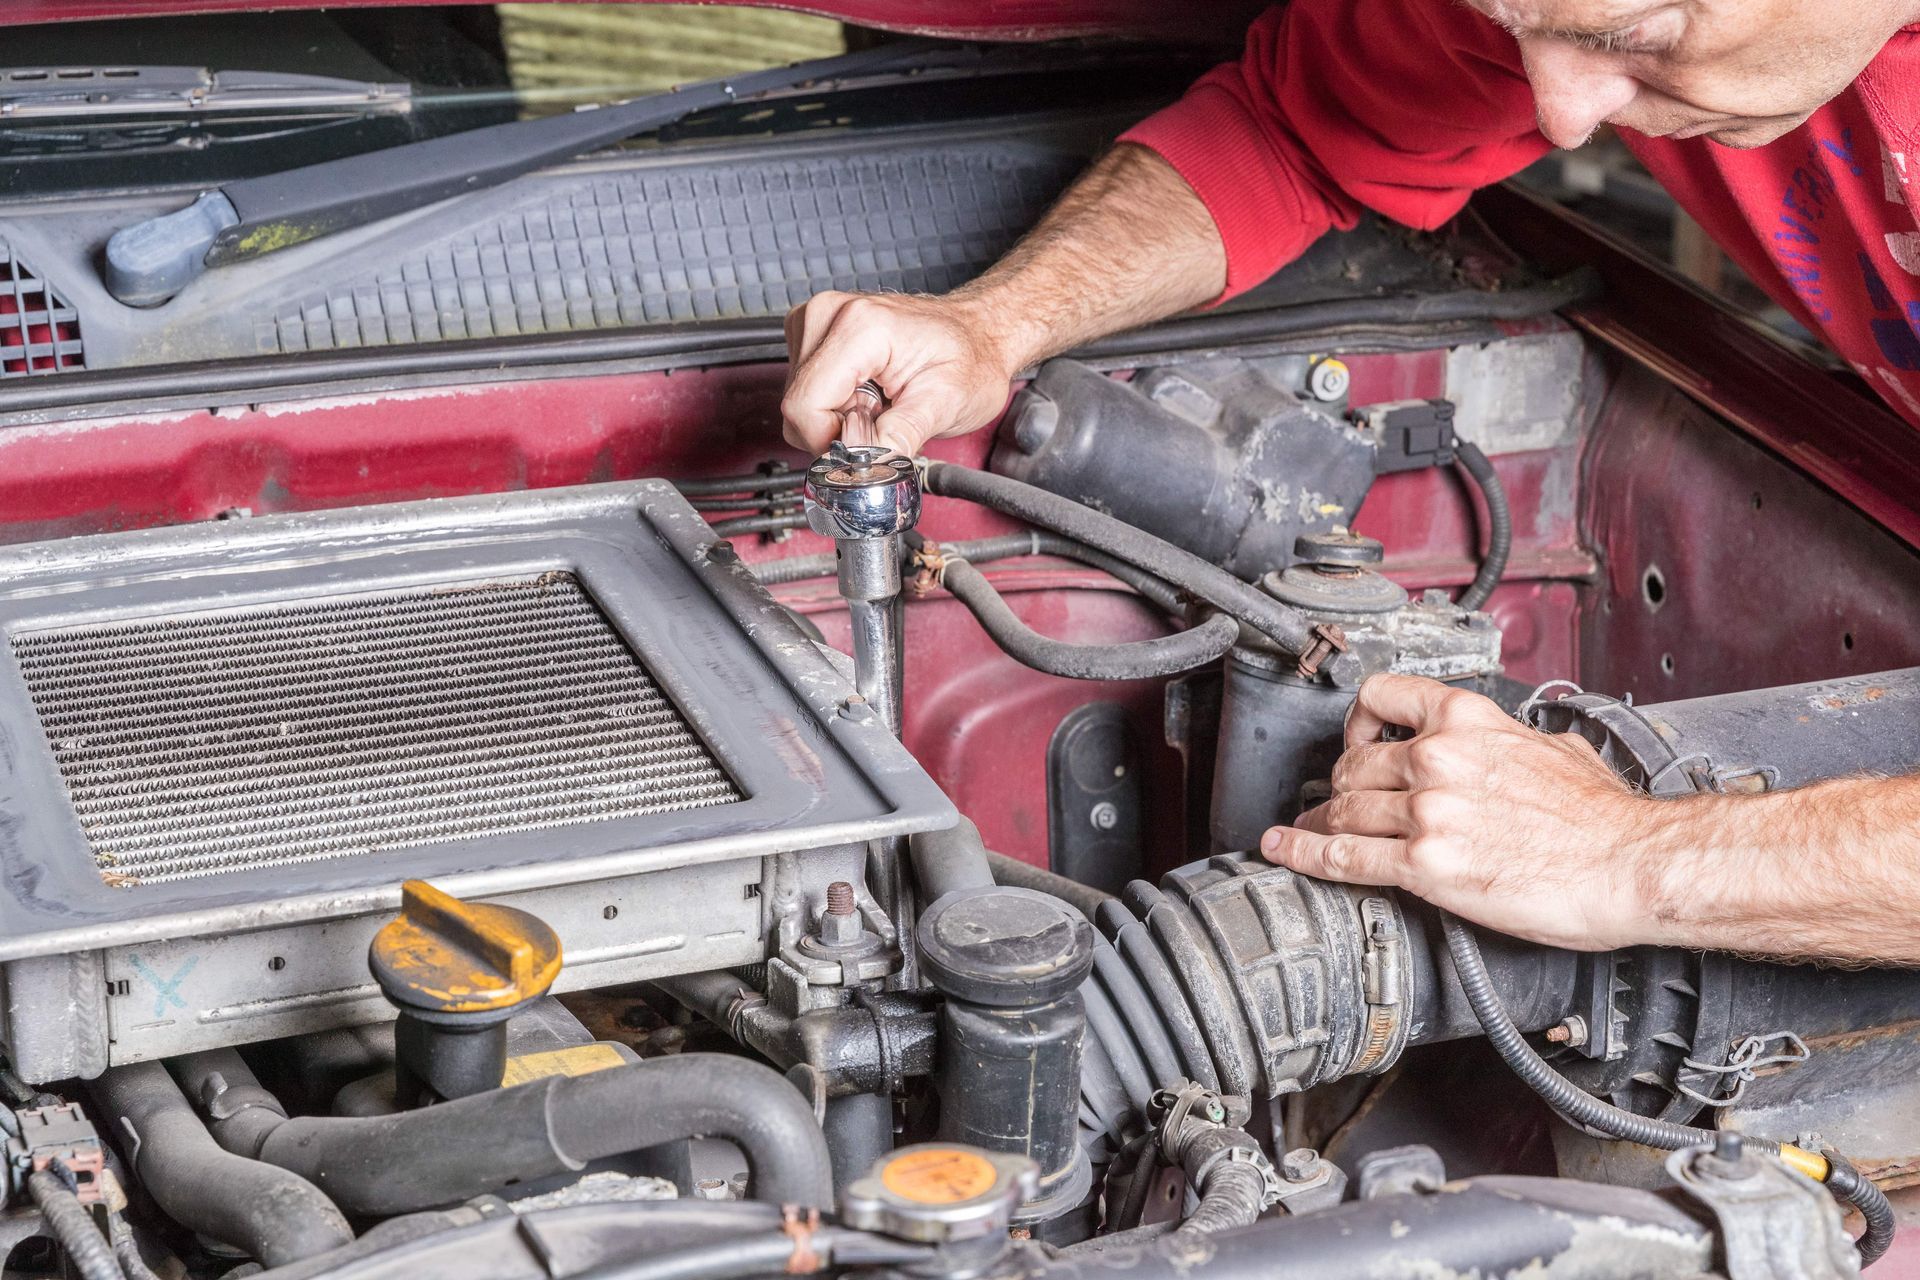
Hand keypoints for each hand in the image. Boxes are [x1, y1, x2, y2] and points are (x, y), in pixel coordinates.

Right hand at [780, 291, 1021, 456]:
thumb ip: (901, 437)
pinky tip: (868, 393)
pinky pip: (805, 389)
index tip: (868, 444)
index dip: (831, 441)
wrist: (978, 333)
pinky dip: (834, 403)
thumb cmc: (970, 358)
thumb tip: (863, 467)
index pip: (804, 406)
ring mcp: (818, 320)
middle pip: (797, 405)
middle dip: (838, 430)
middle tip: (885, 418)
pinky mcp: (814, 333)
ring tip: (880, 402)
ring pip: (798, 402)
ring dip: (837, 417)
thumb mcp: (946, 403)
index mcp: (859, 326)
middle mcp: (828, 314)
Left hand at [1259, 673, 1662, 949]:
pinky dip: (1303, 855)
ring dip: (1320, 824)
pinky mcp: (1424, 865)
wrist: (1631, 864)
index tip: (1354, 739)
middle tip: (1335, 802)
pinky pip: (1342, 858)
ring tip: (1309, 833)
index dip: (1356, 722)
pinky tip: (1285, 851)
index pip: (1379, 698)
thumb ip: (1509, 740)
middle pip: (1353, 765)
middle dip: (1340, 786)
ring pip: (1344, 811)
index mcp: (1466, 719)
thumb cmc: (1605, 818)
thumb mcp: (1555, 747)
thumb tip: (1505, 745)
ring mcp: (1426, 811)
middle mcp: (1438, 758)